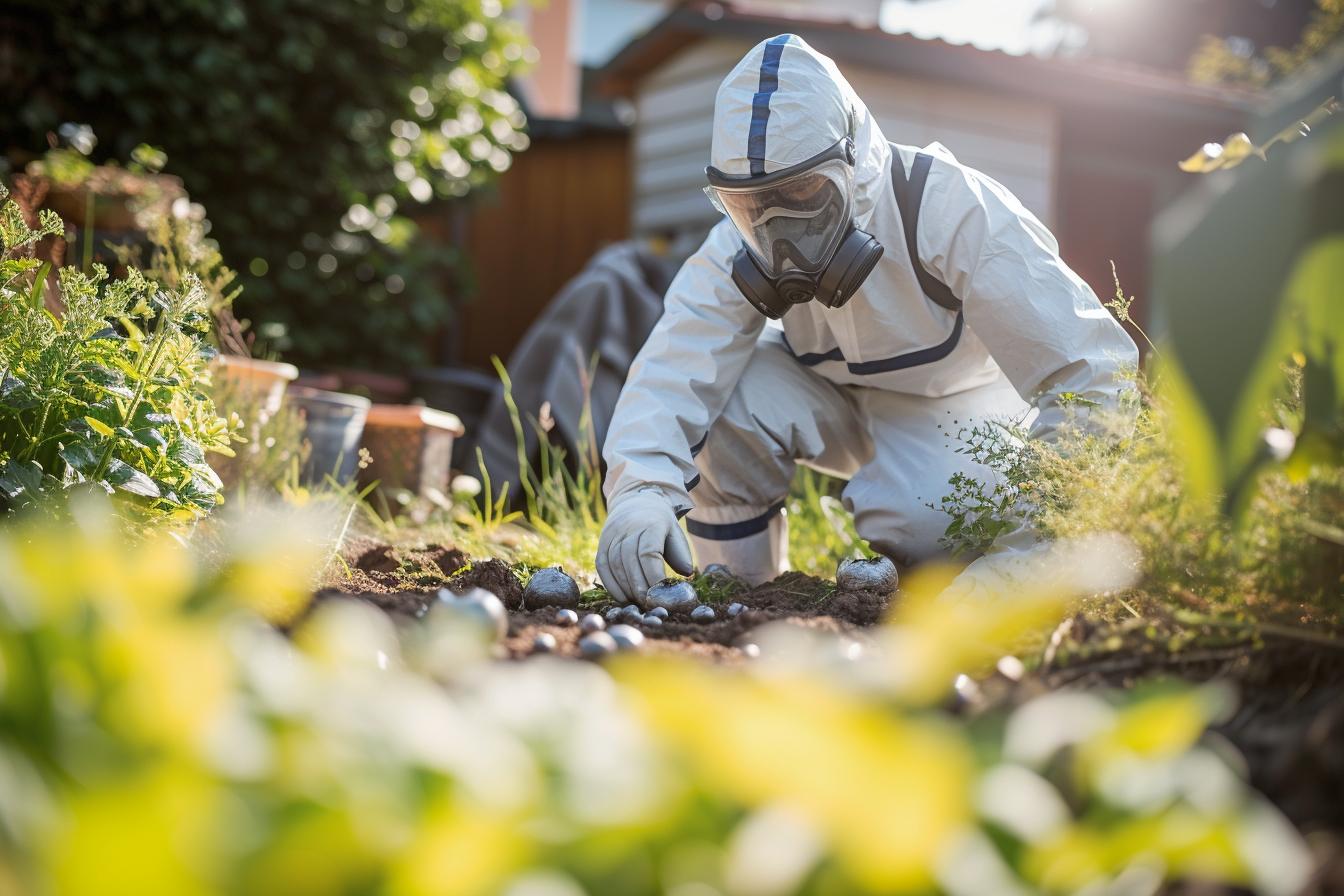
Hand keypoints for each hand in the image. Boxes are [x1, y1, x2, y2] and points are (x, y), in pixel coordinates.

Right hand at [596, 487, 694, 605]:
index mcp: (651, 524)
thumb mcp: (675, 534)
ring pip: (614, 564)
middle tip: (648, 604)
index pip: (649, 553)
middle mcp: (628, 528)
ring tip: (636, 603)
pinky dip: (610, 584)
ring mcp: (612, 534)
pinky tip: (621, 598)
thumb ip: (681, 554)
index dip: (653, 576)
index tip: (660, 595)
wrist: (636, 503)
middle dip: (639, 586)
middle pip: (630, 560)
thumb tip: (686, 573)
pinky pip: (602, 565)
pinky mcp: (602, 542)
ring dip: (625, 588)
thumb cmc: (660, 525)